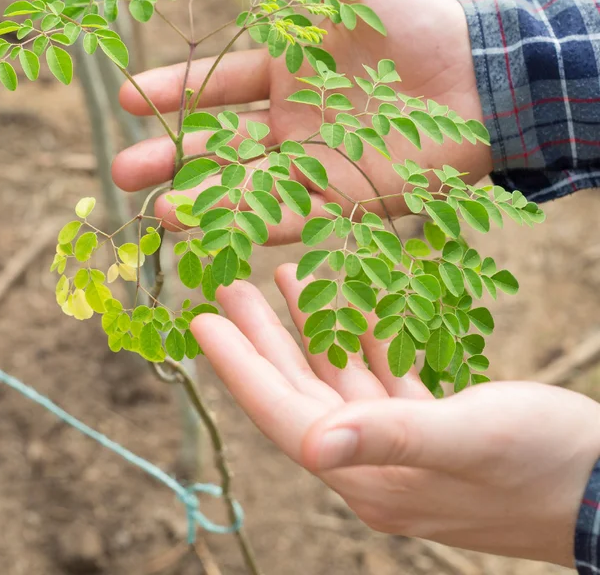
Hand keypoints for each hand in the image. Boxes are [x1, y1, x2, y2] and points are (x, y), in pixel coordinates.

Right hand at [112, 0, 492, 242]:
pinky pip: (287, 216)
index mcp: (284, 74)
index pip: (215, 85)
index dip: (171, 90)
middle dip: (167, 156)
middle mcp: (289, 123)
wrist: (481, 79)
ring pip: (243, 186)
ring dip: (198, 199)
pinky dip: (247, 223)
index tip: (125, 96)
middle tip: (120, 172)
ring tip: (154, 210)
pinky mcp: (341, 202)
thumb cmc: (417, 27)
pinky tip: (209, 230)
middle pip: (216, 144)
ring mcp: (312, 166)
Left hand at [191, 264, 599, 565]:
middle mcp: (373, 464)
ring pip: (339, 377)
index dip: (239, 365)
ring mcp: (402, 448)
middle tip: (228, 285)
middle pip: (300, 389)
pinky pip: (380, 376)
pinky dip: (362, 337)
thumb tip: (310, 444)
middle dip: (262, 337)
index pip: (281, 412)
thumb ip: (388, 437)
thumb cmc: (547, 466)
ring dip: (311, 328)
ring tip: (285, 275)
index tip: (200, 320)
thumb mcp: (468, 440)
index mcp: (367, 474)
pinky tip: (350, 302)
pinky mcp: (433, 430)